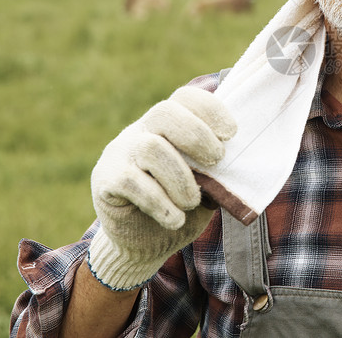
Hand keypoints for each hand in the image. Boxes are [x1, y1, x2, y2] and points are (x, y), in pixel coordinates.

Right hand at [87, 86, 235, 289]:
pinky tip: (174, 219)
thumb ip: (214, 169)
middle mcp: (141, 131)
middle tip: (216, 160)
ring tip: (191, 202)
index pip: (184, 97)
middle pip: (165, 112)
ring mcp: (120, 153)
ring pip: (152, 148)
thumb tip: (236, 165)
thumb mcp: (204, 184)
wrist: (143, 243)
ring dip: (180, 178)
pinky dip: (160, 203)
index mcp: (167, 125)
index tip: (231, 134)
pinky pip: (132, 182)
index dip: (210, 109)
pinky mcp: (106, 180)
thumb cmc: (179, 205)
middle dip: (198, 136)